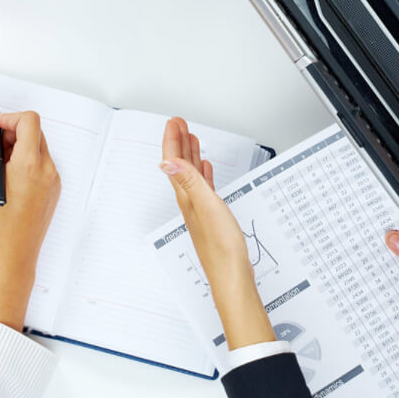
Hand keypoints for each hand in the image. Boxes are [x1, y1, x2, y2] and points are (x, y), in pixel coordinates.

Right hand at [0, 111, 60, 330]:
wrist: (14, 254)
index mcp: (30, 165)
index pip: (29, 121)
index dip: (9, 119)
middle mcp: (48, 169)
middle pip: (35, 132)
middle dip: (13, 133)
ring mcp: (54, 180)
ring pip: (38, 148)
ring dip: (19, 147)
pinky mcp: (54, 189)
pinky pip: (42, 164)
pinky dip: (27, 161)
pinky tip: (10, 179)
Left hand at [160, 117, 273, 349]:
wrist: (232, 276)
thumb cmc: (221, 247)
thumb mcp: (206, 206)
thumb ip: (189, 181)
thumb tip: (166, 160)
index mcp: (186, 196)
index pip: (174, 161)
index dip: (173, 140)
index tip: (174, 122)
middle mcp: (189, 201)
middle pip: (180, 165)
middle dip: (179, 142)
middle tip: (179, 123)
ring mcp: (200, 209)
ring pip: (192, 174)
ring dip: (190, 155)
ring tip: (191, 138)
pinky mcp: (211, 216)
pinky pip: (203, 187)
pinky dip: (203, 174)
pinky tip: (206, 171)